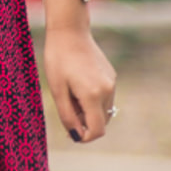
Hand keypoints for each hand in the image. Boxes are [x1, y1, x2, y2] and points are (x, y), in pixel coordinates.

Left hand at [44, 15, 116, 143]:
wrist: (70, 32)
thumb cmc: (59, 60)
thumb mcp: (58, 91)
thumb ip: (68, 116)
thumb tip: (76, 135)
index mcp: (93, 95)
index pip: (97, 130)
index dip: (85, 137)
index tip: (71, 133)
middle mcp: (108, 91)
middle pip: (102, 122)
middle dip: (86, 124)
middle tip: (67, 111)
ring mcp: (112, 83)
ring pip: (105, 110)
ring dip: (90, 112)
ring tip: (72, 97)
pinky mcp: (112, 76)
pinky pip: (106, 98)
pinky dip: (94, 101)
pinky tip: (79, 86)